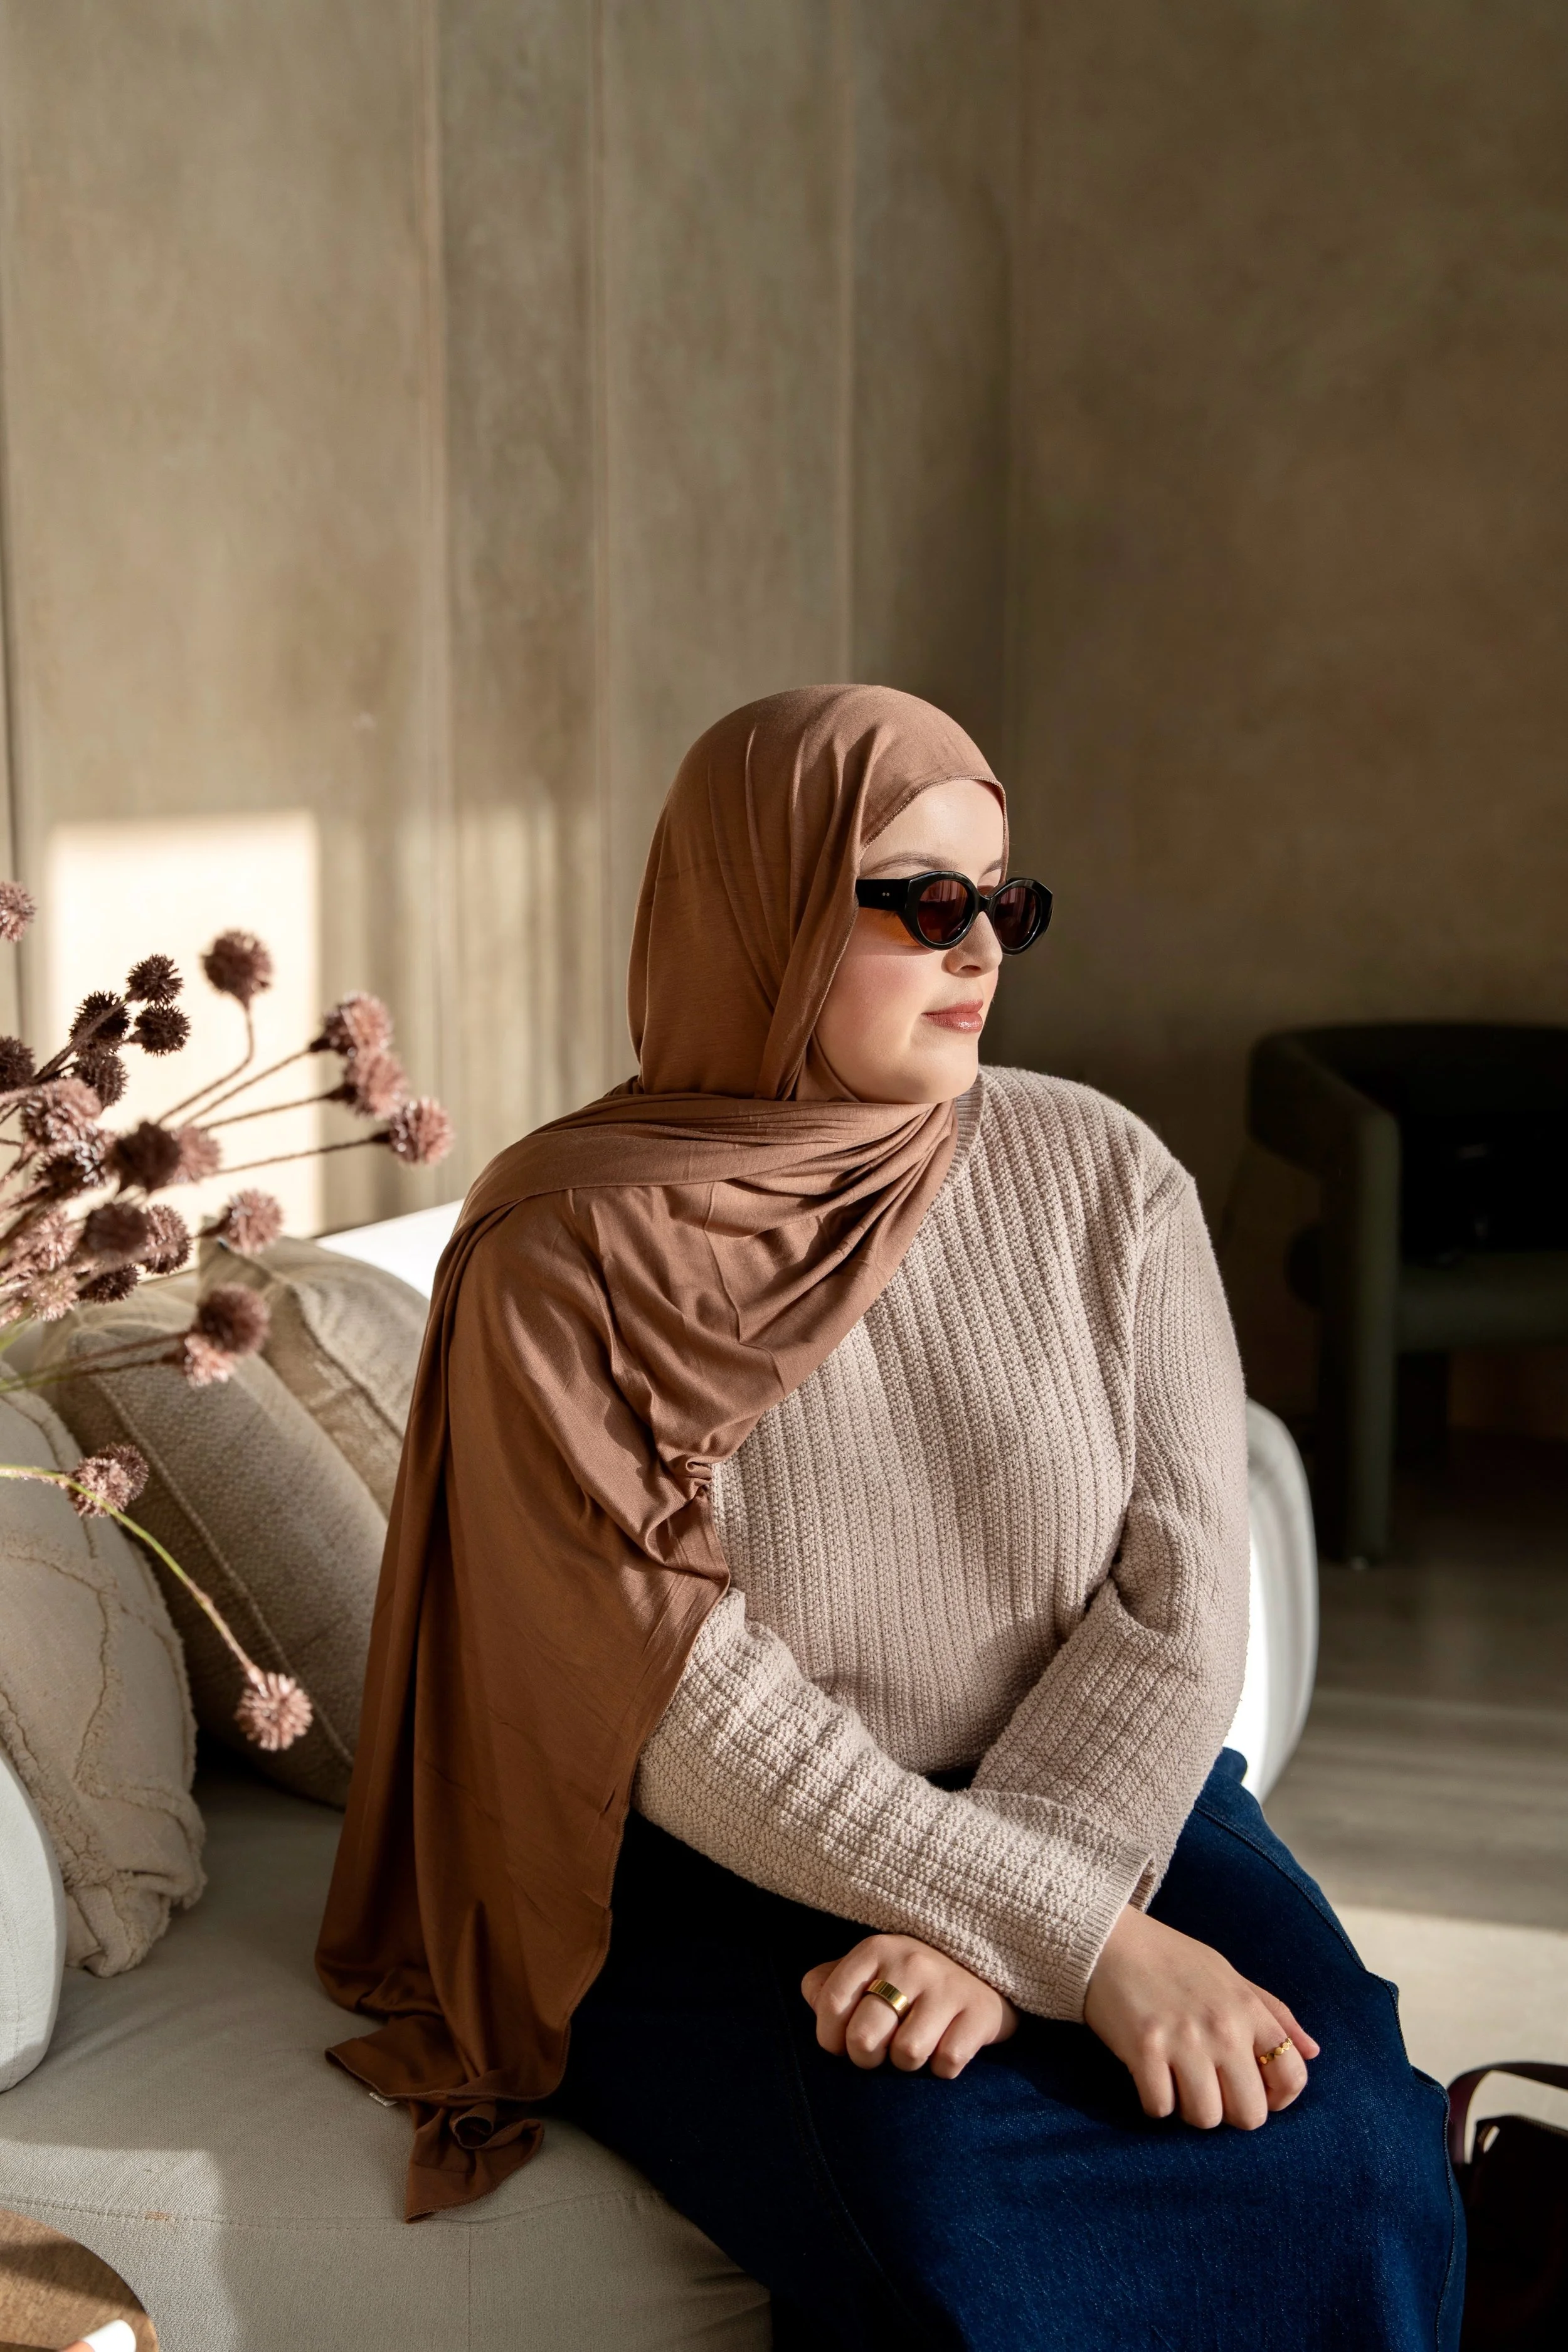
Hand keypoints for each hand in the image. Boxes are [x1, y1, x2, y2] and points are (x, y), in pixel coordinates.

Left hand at [802, 1933, 1017, 2078]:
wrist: (984, 1974)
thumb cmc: (909, 1982)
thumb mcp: (868, 1972)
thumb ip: (830, 1984)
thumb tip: (813, 1998)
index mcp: (876, 1949)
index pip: (831, 2002)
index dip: (829, 2038)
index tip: (841, 2046)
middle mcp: (911, 1962)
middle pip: (864, 2037)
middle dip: (866, 2059)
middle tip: (880, 2052)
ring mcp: (948, 1986)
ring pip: (907, 2054)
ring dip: (907, 2064)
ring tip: (915, 2045)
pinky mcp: (981, 2011)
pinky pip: (948, 2063)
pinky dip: (943, 2068)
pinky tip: (946, 2047)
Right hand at [1084, 1904, 1319, 2129]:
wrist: (1108, 1939)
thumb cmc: (1171, 1958)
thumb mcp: (1230, 1976)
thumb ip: (1274, 2013)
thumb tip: (1313, 2052)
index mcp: (1248, 2008)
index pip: (1292, 2075)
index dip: (1279, 2099)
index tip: (1257, 2093)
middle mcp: (1223, 2027)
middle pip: (1250, 2114)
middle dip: (1231, 2113)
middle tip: (1211, 2091)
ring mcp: (1184, 2040)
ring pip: (1206, 2118)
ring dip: (1190, 2109)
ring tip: (1178, 2082)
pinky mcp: (1145, 2050)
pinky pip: (1161, 2108)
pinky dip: (1156, 2102)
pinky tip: (1150, 2076)